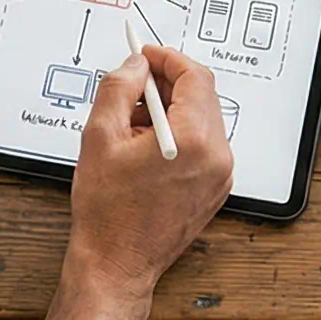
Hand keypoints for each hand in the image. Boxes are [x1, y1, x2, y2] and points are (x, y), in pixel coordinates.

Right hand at [65, 44, 233, 291]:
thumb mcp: (100, 137)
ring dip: (171, 109)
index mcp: (193, 141)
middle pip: (202, 96)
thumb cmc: (108, 212)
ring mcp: (220, 175)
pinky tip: (146, 146)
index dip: (167, 59)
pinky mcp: (216, 188)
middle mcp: (216, 157)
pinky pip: (203, 144)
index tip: (145, 55)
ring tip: (133, 125)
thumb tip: (135, 65)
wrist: (116, 265)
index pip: (195, 77)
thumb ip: (119, 88)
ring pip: (202, 119)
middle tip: (133, 86)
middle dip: (167, 84)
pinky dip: (179, 133)